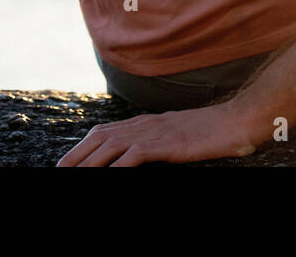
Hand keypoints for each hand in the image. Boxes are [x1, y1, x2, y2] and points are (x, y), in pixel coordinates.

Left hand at [56, 102, 259, 166]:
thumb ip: (159, 140)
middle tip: (57, 170)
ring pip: (110, 145)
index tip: (67, 160)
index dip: (83, 145)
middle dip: (75, 154)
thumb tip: (142, 153)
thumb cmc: (213, 131)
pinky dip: (116, 167)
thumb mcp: (179, 134)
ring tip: (70, 174)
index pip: (106, 131)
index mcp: (147, 122)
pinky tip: (107, 175)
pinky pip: (133, 156)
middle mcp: (146, 124)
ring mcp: (155, 132)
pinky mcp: (166, 144)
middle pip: (100, 136)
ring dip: (87, 162)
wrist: (237, 121)